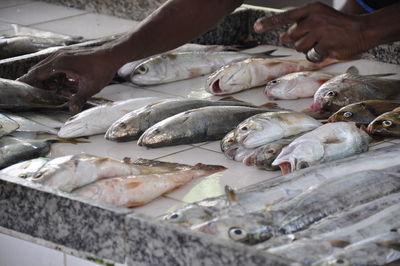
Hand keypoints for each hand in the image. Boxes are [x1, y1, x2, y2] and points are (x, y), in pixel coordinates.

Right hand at [17, 46, 118, 113]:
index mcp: (59, 63)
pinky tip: (62, 85)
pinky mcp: (69, 56)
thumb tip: (70, 111)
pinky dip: (55, 75)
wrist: (111, 56)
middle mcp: (58, 57)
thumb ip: (78, 99)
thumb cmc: (101, 70)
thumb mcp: (90, 88)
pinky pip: (56, 66)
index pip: (37, 73)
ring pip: (48, 68)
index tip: (22, 89)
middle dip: (37, 83)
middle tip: (37, 95)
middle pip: (40, 70)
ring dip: (47, 79)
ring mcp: (63, 55)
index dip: (29, 82)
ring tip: (51, 92)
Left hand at [253, 2, 370, 59]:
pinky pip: (311, 56)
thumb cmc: (336, 25)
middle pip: (290, 37)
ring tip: (321, 42)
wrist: (362, 30)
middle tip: (313, 37)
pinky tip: (327, 48)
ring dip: (307, 49)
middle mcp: (313, 19)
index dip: (270, 22)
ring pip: (299, 48)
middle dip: (297, 40)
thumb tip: (281, 37)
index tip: (256, 27)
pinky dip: (317, 55)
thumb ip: (299, 27)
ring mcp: (320, 32)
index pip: (286, 17)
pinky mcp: (326, 45)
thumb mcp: (318, 18)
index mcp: (310, 10)